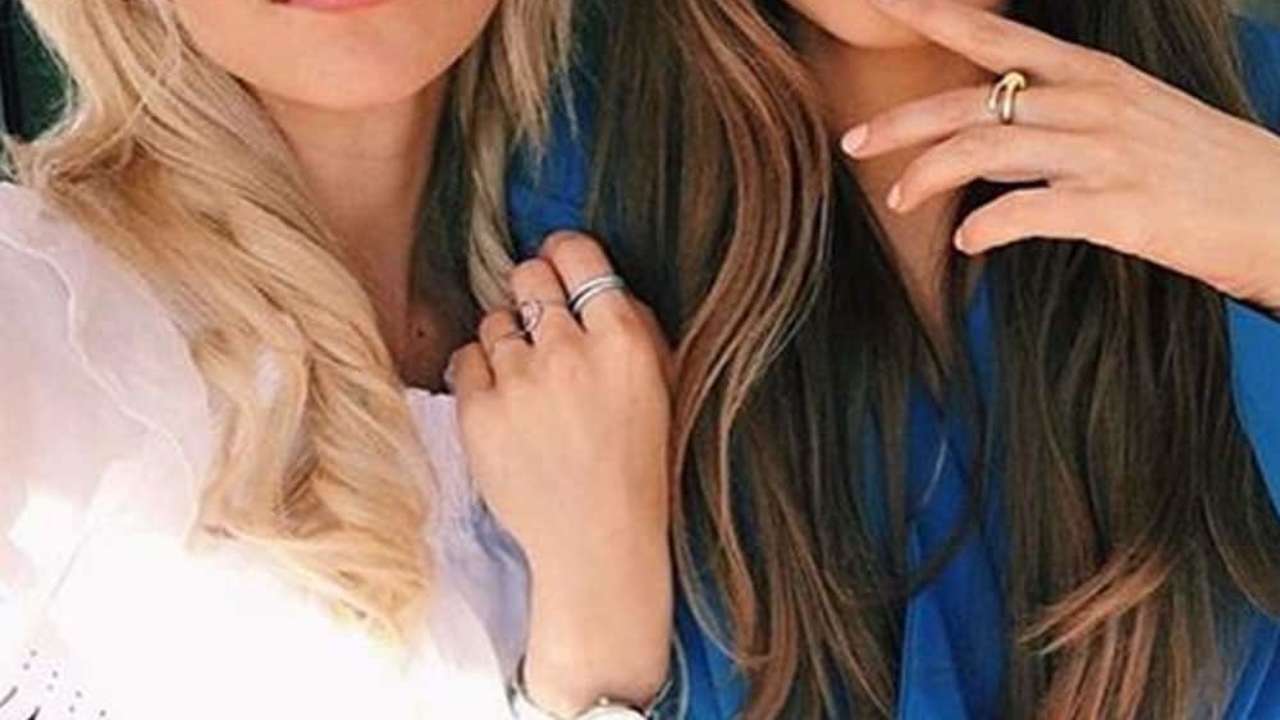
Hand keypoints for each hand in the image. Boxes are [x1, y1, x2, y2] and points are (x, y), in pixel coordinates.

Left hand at [450, 232, 673, 714]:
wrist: (598, 541)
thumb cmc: (639, 464)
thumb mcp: (661, 385)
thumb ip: (632, 326)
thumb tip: (592, 281)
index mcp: (622, 340)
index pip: (578, 255)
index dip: (563, 253)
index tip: (559, 264)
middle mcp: (569, 352)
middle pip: (528, 276)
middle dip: (532, 292)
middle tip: (541, 324)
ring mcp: (519, 382)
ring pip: (494, 320)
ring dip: (508, 341)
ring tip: (528, 382)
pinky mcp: (479, 414)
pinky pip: (465, 359)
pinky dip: (481, 374)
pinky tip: (505, 403)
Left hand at [844, 0, 1279, 311]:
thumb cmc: (1199, 166)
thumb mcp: (1128, 119)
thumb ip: (1053, 122)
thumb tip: (986, 140)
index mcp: (1092, 75)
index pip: (998, 37)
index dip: (936, 17)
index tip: (885, 3)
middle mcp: (1092, 104)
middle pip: (972, 101)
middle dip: (902, 123)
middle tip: (854, 144)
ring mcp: (1104, 153)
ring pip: (986, 149)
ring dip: (928, 176)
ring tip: (899, 201)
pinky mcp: (1118, 208)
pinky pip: (1027, 212)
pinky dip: (985, 228)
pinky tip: (966, 242)